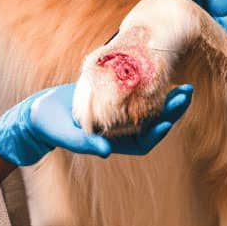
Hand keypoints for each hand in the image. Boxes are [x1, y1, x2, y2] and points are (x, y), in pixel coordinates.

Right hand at [0, 82, 192, 167]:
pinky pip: (138, 94)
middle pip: (153, 124)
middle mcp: (120, 130)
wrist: (39, 111)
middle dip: (172, 111)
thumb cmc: (51, 127)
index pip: (143, 142)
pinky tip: (161, 73)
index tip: (170, 121)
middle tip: (187, 94)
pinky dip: (151, 86)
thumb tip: (106, 152)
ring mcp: (119, 114)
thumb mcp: (67, 135)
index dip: (158, 133)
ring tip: (184, 86)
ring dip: (168, 99)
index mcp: (113, 142)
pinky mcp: (114, 98)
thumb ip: (86, 143)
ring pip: (150, 109)